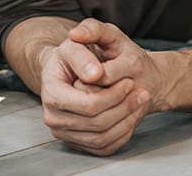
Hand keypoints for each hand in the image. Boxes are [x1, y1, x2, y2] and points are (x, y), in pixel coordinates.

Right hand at [36, 20, 152, 155]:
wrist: (64, 72)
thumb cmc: (70, 58)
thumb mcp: (74, 45)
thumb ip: (82, 54)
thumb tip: (95, 74)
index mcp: (51, 94)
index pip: (89, 104)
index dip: (114, 94)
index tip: (129, 81)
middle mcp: (53, 118)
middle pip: (97, 123)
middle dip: (124, 107)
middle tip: (139, 92)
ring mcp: (64, 134)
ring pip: (102, 138)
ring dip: (126, 121)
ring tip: (138, 102)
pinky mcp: (76, 143)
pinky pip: (104, 147)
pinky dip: (122, 134)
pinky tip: (130, 115)